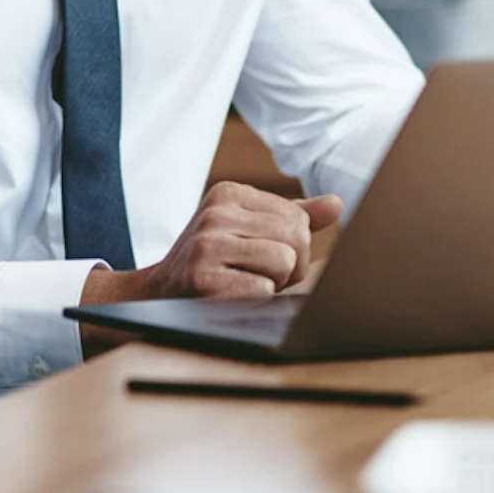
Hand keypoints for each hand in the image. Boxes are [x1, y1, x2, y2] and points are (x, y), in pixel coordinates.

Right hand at [78, 182, 342, 353]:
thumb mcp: (246, 227)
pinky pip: (263, 290)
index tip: (263, 254)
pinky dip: (256, 300)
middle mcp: (217, 212)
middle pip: (297, 238)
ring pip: (285, 263)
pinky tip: (232, 295)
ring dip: (274, 284)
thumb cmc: (214, 261)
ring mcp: (207, 244)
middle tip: (259, 274)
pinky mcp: (202, 278)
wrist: (157, 293)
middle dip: (290, 266)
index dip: (294, 246)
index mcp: (230, 192)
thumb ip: (292, 215)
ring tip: (245, 282)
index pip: (298, 217)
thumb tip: (336, 204)